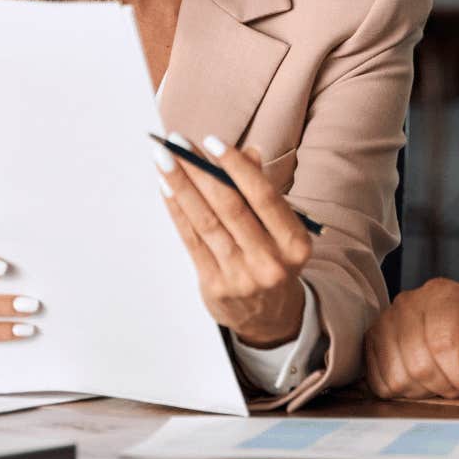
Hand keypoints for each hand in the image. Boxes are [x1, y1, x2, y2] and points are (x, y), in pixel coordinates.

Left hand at [155, 133, 314, 347]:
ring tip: (163, 159)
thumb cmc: (275, 258)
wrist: (271, 317)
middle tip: (177, 142)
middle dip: (200, 170)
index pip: (263, 197)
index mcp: (295, 243)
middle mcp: (270, 261)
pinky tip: (166, 188)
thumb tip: (247, 152)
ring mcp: (241, 276)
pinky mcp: (215, 286)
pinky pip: (191, 241)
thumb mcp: (282, 228)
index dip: (236, 167)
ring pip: (206, 222)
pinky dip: (177, 211)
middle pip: (230, 207)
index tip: (211, 141)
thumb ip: (263, 191)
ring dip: (181, 187)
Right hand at [363, 278, 458, 399]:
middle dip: (445, 386)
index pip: (444, 344)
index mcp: (444, 294)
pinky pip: (380, 382)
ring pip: (398, 376)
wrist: (456, 326)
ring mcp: (384, 322)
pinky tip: (420, 380)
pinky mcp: (370, 342)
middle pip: (420, 364)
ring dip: (424, 391)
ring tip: (441, 381)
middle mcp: (408, 303)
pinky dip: (403, 392)